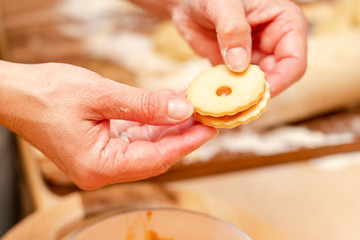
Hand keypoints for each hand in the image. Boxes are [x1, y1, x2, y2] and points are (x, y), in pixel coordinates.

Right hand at [0, 62, 216, 188]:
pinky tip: (166, 104)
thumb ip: (145, 106)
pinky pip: (134, 137)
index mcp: (99, 166)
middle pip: (154, 155)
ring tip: (189, 105)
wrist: (16, 93)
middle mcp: (101, 170)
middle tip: (205, 114)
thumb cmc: (47, 93)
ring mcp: (101, 161)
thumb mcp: (101, 95)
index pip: (156, 160)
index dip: (186, 143)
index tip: (209, 128)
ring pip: (147, 146)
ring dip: (168, 125)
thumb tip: (183, 111)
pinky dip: (151, 122)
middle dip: (181, 133)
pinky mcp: (100, 149)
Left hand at [167, 0, 306, 95]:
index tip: (259, 94)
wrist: (187, 3)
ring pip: (257, 86)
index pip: (294, 60)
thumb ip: (233, 30)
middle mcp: (274, 43)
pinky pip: (238, 87)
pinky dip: (229, 94)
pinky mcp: (237, 68)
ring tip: (225, 106)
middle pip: (277, 78)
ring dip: (243, 97)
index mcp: (285, 23)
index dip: (280, 80)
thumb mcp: (223, 4)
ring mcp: (256, 57)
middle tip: (238, 106)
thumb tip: (240, 65)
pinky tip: (216, 100)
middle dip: (258, 93)